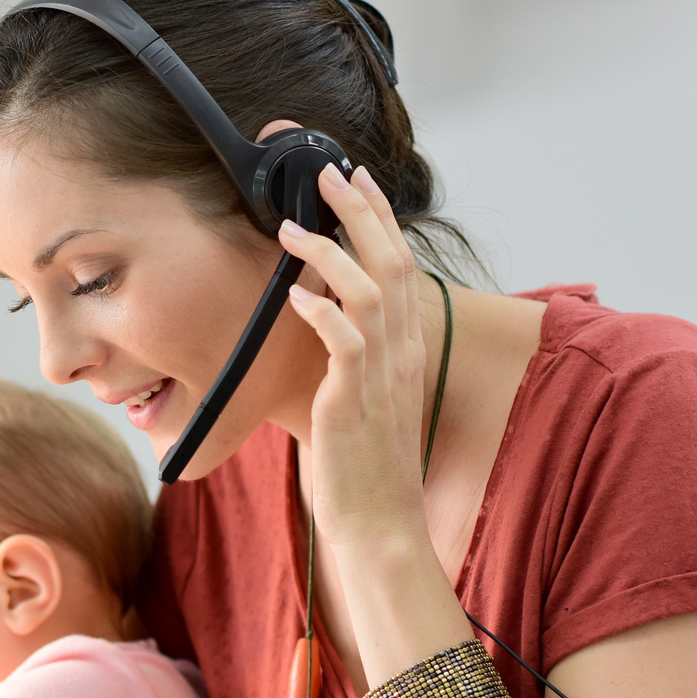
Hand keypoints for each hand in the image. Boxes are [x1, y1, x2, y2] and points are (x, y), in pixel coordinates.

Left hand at [282, 165, 432, 552]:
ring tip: (292, 226)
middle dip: (360, 212)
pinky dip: (321, 312)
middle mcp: (401, 354)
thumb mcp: (364, 399)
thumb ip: (353, 357)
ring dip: (330, 252)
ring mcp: (381, 377)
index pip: (400, 267)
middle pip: (391, 263)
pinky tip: (293, 294)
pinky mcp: (354, 402)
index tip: (357, 181)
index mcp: (405, 350)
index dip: (380, 219)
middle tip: (329, 172)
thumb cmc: (365, 467)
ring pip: (369, 292)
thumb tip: (322, 318)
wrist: (381, 525)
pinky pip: (345, 343)